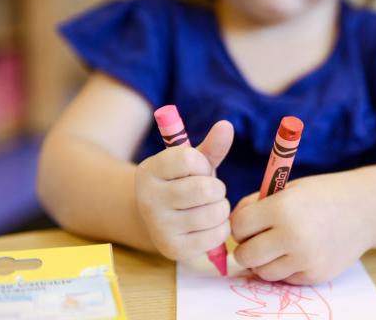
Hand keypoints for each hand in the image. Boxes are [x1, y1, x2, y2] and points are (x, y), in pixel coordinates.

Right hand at [135, 120, 233, 260]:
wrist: (159, 219)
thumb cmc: (181, 183)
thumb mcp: (192, 163)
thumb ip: (211, 146)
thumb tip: (226, 126)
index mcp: (149, 170)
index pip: (188, 160)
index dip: (203, 164)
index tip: (198, 170)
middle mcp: (148, 199)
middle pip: (206, 189)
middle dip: (217, 188)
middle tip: (210, 192)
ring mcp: (159, 226)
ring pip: (214, 213)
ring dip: (221, 208)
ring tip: (210, 206)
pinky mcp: (173, 249)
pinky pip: (216, 236)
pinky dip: (221, 228)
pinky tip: (209, 224)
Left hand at [231, 173, 372, 284]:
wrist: (363, 210)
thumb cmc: (320, 195)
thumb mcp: (286, 189)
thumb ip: (257, 205)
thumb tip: (231, 227)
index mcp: (282, 208)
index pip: (239, 226)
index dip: (240, 224)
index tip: (249, 220)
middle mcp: (292, 236)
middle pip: (245, 255)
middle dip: (245, 247)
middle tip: (256, 238)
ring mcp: (305, 259)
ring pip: (262, 272)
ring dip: (262, 261)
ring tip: (274, 245)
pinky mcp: (315, 275)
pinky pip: (283, 278)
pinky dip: (283, 268)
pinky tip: (294, 252)